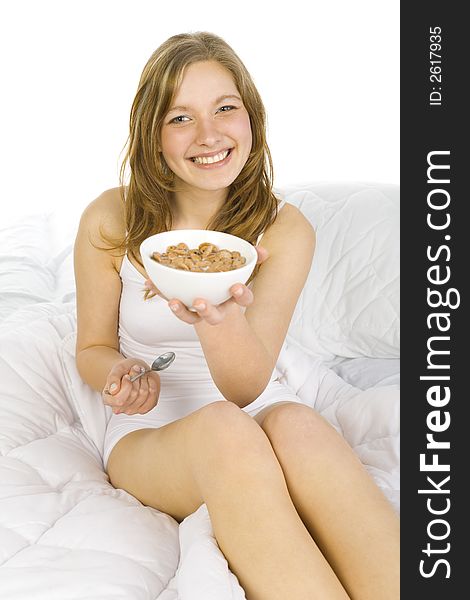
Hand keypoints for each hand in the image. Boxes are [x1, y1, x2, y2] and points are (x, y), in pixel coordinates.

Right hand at [102, 358, 160, 414]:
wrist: (134, 370)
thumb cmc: (124, 371)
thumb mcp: (117, 369)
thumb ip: (113, 378)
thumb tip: (113, 390)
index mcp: (108, 399)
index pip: (120, 400)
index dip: (126, 386)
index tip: (127, 376)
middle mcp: (119, 408)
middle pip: (134, 394)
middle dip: (136, 378)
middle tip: (135, 370)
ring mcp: (132, 410)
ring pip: (143, 394)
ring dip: (144, 379)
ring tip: (140, 374)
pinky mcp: (145, 408)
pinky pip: (153, 396)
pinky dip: (152, 384)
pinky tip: (147, 380)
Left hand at [144, 245, 268, 325]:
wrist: (216, 302)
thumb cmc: (228, 281)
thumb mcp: (241, 269)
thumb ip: (253, 258)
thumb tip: (263, 250)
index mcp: (234, 299)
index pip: (243, 299)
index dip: (241, 294)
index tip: (236, 287)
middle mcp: (217, 309)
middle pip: (214, 316)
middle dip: (207, 311)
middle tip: (200, 302)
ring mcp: (198, 311)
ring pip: (191, 316)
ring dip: (182, 311)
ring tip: (173, 302)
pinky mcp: (183, 307)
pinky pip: (172, 301)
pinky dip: (160, 292)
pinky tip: (148, 282)